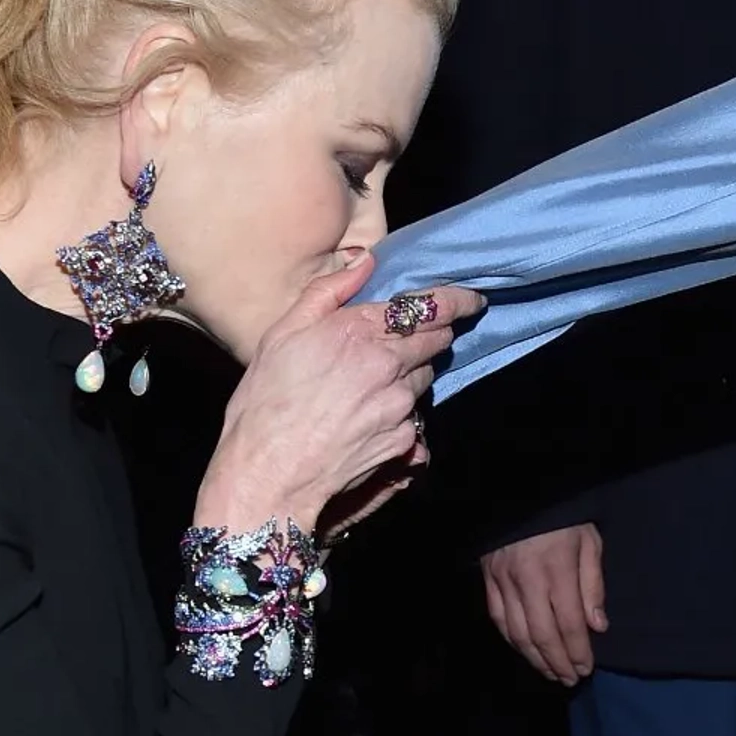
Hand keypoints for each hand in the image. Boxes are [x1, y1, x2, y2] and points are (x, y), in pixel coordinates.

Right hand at [198, 255, 483, 537]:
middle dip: (435, 334)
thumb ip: (328, 291)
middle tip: (418, 337)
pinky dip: (399, 411)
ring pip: (425, 377)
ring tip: (373, 384)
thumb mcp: (282, 333)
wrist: (268, 472)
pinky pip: (413, 416)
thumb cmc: (265, 403)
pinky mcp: (403, 438)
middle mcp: (387, 364)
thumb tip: (366, 262)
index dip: (456, 300)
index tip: (470, 300)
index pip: (430, 306)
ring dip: (412, 373)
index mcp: (359, 330)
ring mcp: (399, 404)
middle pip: (437, 340)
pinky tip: (367, 417)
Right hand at [481, 525, 606, 684]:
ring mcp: (503, 581)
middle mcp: (527, 580)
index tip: (587, 668)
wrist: (520, 495)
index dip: (578, 651)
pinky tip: (525, 651)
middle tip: (571, 679)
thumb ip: (593, 584)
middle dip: (558, 662)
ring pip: (517, 632)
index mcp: (556, 569)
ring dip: (535, 658)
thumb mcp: (589, 540)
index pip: (568, 623)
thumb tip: (597, 626)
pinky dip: (512, 641)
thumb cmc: (563, 516)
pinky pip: (499, 619)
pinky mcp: (487, 580)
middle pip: (542, 634)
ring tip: (551, 673)